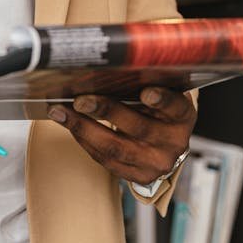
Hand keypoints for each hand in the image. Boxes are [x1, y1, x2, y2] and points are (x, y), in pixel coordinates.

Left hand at [48, 87, 196, 185]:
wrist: (165, 143)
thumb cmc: (157, 109)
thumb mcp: (159, 93)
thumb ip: (143, 82)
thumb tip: (105, 65)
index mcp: (182, 116)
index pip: (175, 106)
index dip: (161, 100)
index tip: (145, 92)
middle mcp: (173, 142)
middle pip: (138, 127)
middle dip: (104, 111)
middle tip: (79, 100)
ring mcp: (156, 163)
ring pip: (115, 148)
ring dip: (83, 128)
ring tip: (60, 112)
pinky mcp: (138, 177)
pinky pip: (106, 161)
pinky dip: (85, 141)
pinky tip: (70, 125)